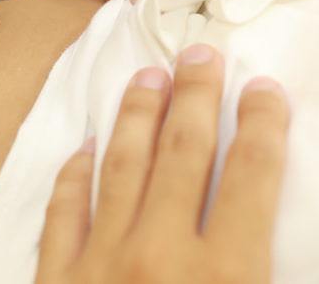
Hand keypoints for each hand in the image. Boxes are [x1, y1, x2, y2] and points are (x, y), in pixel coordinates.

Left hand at [37, 45, 289, 283]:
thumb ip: (251, 267)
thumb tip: (251, 225)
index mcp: (224, 274)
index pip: (251, 176)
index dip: (260, 125)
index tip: (262, 89)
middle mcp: (159, 255)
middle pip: (182, 154)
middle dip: (194, 97)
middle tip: (195, 56)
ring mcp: (100, 264)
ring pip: (120, 168)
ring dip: (136, 117)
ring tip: (145, 79)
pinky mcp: (56, 280)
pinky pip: (64, 213)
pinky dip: (73, 175)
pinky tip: (82, 148)